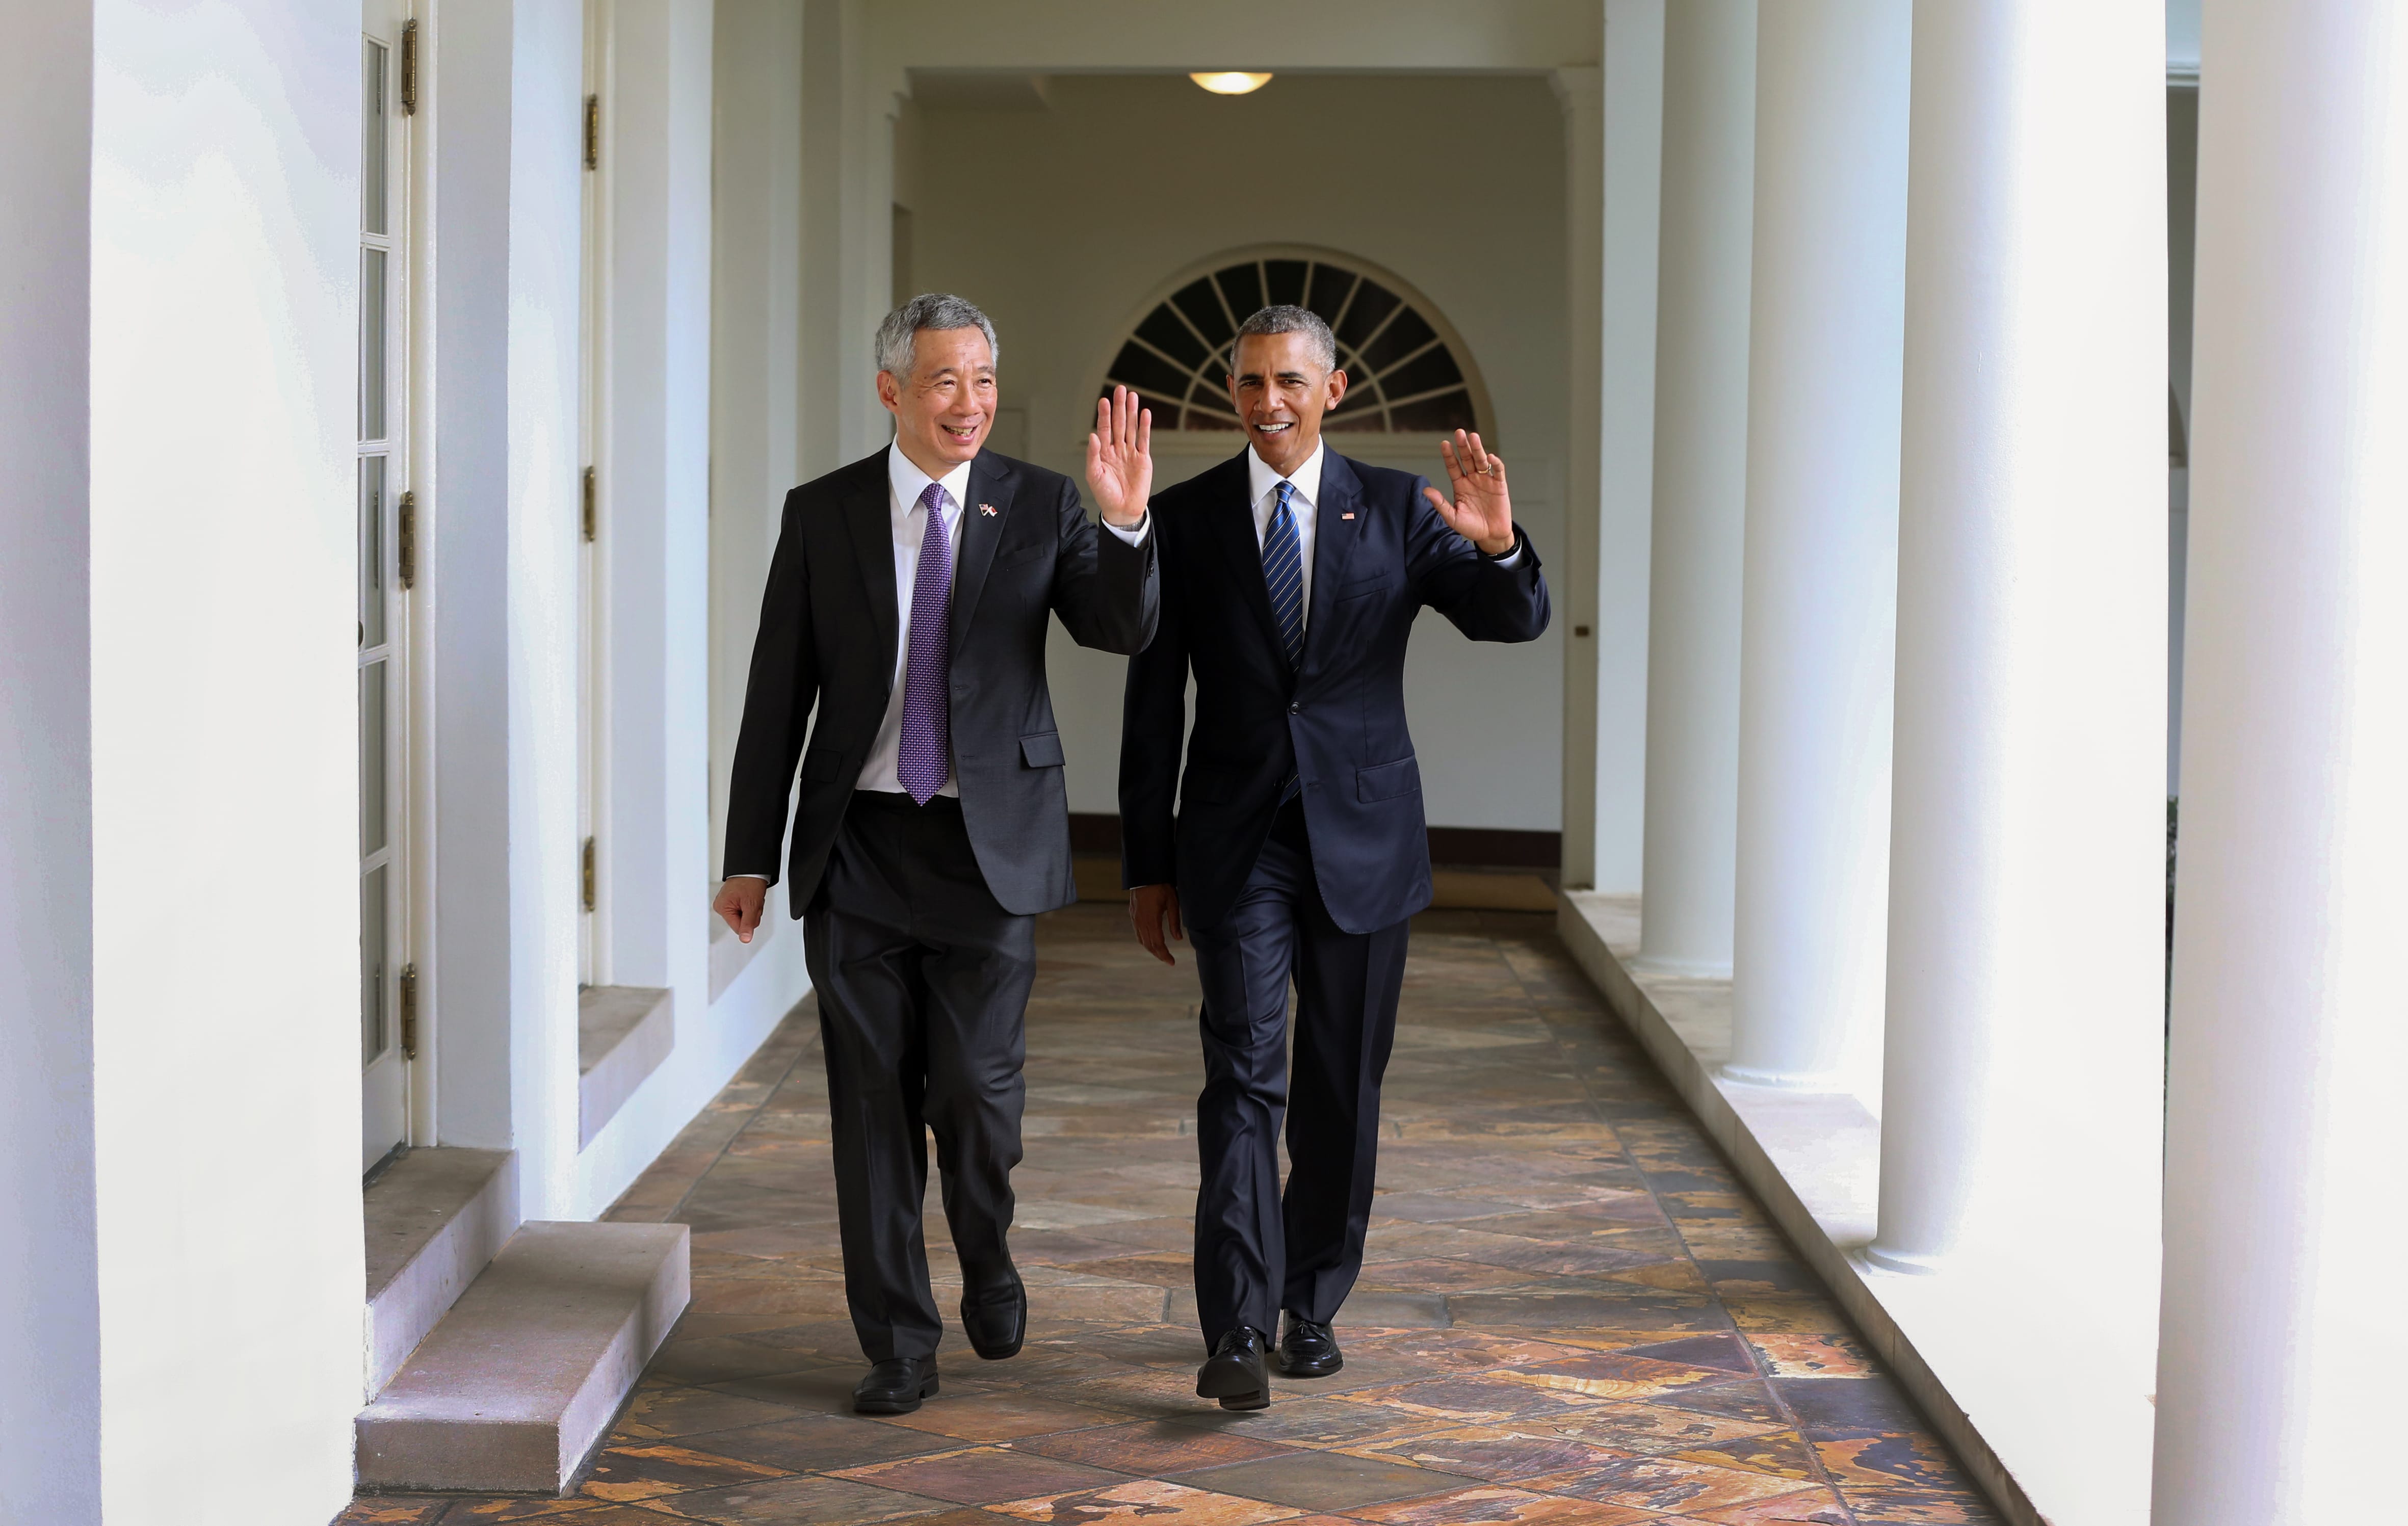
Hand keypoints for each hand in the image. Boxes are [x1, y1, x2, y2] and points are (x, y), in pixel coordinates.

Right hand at [713, 877, 766, 943]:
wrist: (752, 869)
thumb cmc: (750, 882)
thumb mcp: (752, 905)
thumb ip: (748, 923)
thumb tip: (745, 939)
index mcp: (722, 908)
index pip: (738, 928)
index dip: (749, 921)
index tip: (753, 910)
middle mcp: (721, 906)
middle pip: (741, 922)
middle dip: (751, 914)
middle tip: (753, 902)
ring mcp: (726, 903)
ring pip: (743, 917)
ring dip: (752, 910)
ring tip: (752, 898)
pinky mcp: (731, 901)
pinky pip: (742, 910)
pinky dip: (749, 906)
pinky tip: (749, 898)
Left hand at [1085, 385, 1153, 528]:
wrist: (1122, 510)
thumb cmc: (1105, 495)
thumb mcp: (1094, 476)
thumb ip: (1093, 455)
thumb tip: (1093, 435)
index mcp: (1103, 452)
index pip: (1104, 428)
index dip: (1104, 415)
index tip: (1103, 401)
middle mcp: (1117, 449)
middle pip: (1118, 423)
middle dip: (1119, 407)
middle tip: (1120, 390)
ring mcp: (1130, 453)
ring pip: (1131, 428)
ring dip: (1132, 412)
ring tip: (1133, 396)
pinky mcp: (1143, 459)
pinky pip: (1144, 439)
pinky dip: (1144, 426)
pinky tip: (1145, 414)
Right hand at [1129, 883, 1183, 965]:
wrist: (1145, 873)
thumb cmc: (1161, 886)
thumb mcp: (1172, 903)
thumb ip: (1174, 922)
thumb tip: (1178, 939)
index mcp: (1151, 919)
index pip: (1157, 943)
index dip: (1164, 954)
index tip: (1172, 962)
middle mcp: (1140, 921)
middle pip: (1148, 945)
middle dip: (1159, 954)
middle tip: (1168, 961)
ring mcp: (1135, 918)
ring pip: (1141, 940)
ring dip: (1151, 949)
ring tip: (1161, 954)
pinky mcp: (1132, 914)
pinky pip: (1137, 932)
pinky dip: (1144, 941)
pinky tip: (1151, 942)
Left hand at [1424, 429, 1514, 555]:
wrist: (1490, 536)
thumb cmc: (1470, 527)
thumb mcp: (1452, 517)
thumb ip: (1440, 504)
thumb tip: (1426, 491)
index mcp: (1460, 485)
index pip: (1453, 466)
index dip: (1449, 455)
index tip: (1444, 444)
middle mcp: (1472, 479)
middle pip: (1467, 459)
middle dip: (1463, 446)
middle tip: (1459, 432)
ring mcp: (1486, 480)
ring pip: (1481, 461)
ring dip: (1477, 449)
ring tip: (1473, 437)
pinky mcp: (1499, 485)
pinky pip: (1497, 471)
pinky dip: (1495, 463)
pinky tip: (1490, 457)